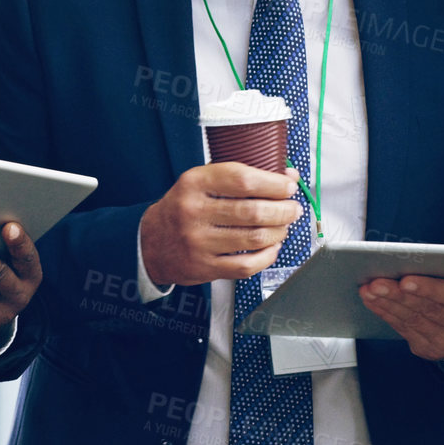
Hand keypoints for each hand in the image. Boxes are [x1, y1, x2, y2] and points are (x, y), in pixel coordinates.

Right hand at [140, 164, 301, 285]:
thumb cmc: (183, 208)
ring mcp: (198, 242)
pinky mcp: (204, 267)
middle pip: (253, 211)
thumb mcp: (202, 182)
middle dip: (283, 210)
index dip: (273, 184)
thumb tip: (287, 177)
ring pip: (254, 238)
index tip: (288, 186)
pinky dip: (267, 256)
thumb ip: (241, 178)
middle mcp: (193, 212)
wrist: (150, 243)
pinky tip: (272, 247)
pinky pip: (246, 265)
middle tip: (293, 208)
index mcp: (194, 183)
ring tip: (283, 226)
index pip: (242, 180)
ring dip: (279, 231)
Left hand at [358, 264, 443, 360]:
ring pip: (415, 322)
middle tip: (377, 282)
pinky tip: (374, 302)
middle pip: (431, 311)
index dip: (430, 289)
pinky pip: (406, 332)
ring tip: (370, 289)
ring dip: (389, 305)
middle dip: (400, 296)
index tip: (405, 280)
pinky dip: (387, 315)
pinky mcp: (433, 350)